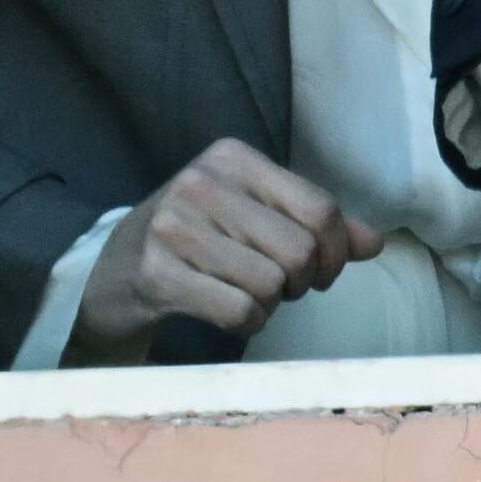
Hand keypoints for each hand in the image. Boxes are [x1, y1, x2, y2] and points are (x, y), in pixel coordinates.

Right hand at [66, 138, 378, 361]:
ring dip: (272, 304)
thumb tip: (373, 243)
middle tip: (284, 289)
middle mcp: (202, 182)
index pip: (319, 207)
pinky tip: (231, 316)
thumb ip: (314, 225)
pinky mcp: (156, 273)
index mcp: (233, 157)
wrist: (107, 277)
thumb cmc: (194, 242)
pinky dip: (247, 323)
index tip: (323, 272)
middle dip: (303, 282)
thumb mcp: (252, 217)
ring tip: (251, 298)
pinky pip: (237, 309)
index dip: (336, 251)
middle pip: (299, 248)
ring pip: (271, 282)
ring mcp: (173, 226)